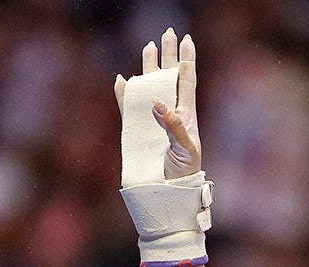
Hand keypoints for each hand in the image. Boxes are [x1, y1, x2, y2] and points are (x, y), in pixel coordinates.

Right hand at [115, 27, 201, 178]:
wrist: (168, 190)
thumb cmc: (184, 171)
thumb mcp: (186, 149)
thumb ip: (173, 125)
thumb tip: (157, 102)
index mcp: (185, 114)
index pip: (186, 81)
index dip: (187, 61)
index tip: (187, 41)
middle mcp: (169, 112)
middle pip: (168, 77)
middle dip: (168, 56)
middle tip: (167, 34)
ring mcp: (152, 120)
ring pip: (149, 88)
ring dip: (147, 69)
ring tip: (148, 47)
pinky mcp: (137, 130)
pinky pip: (128, 108)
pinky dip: (124, 94)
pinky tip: (122, 80)